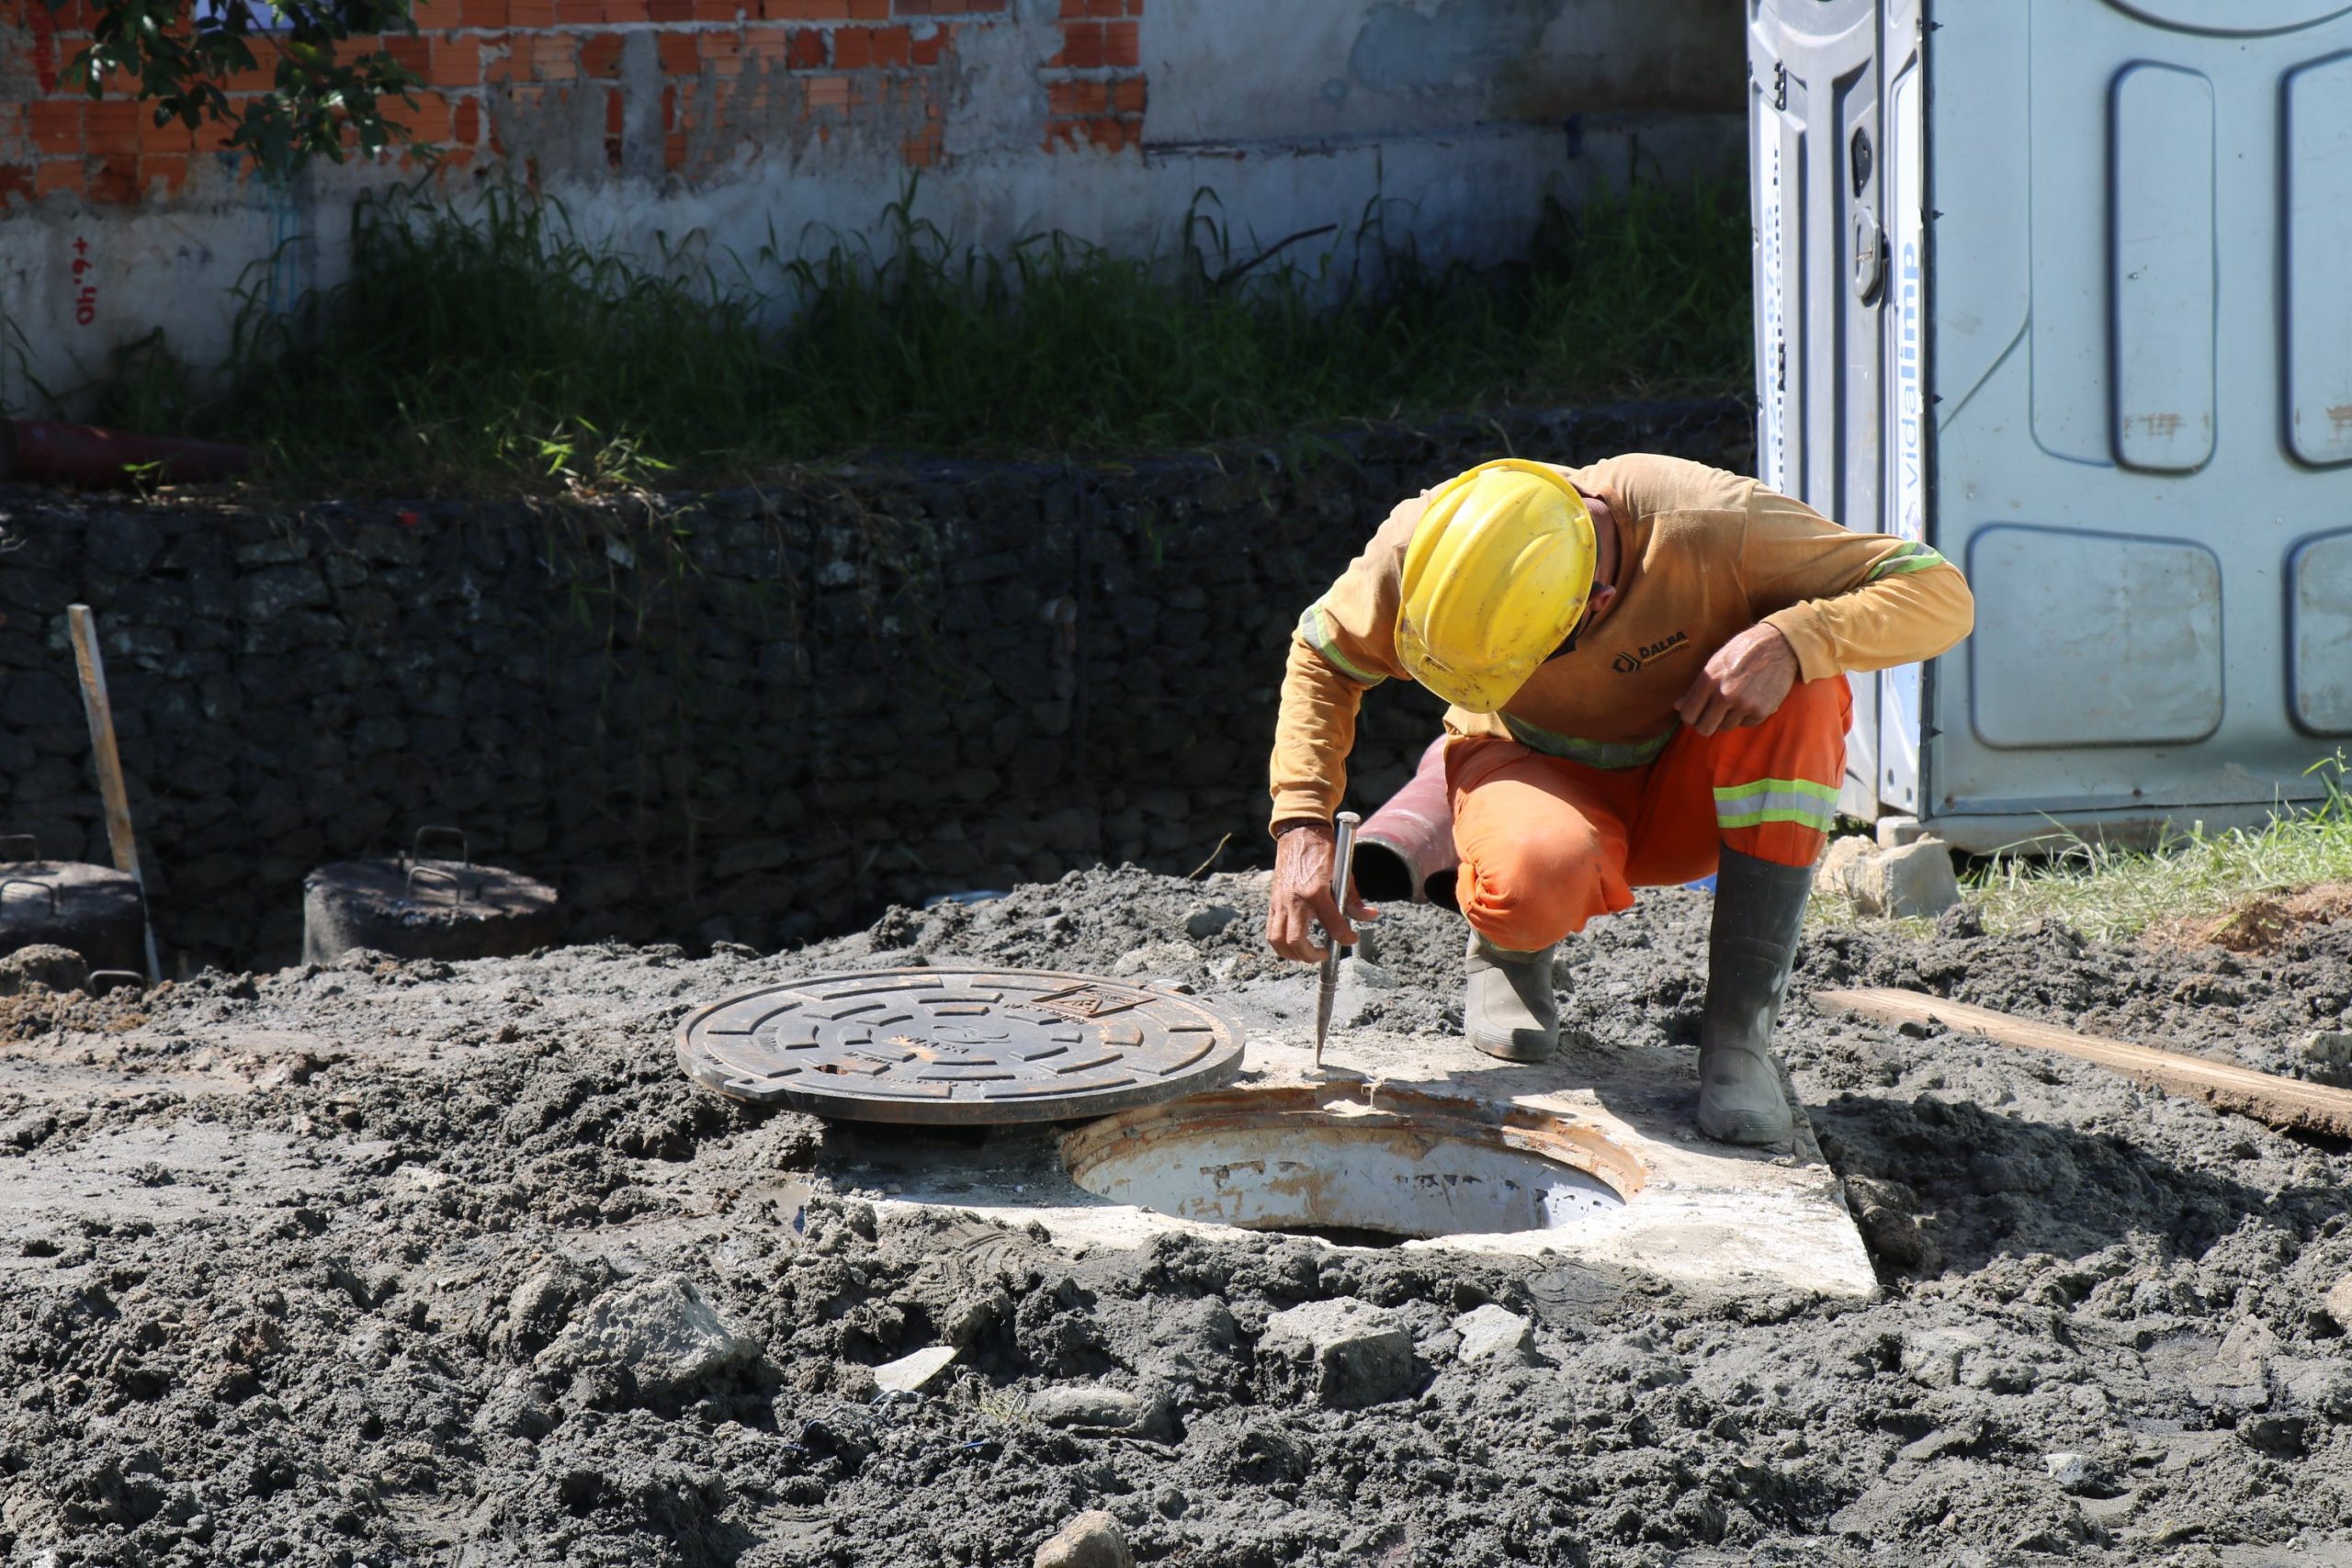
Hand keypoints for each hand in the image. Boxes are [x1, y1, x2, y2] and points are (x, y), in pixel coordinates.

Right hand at [1265, 822, 1378, 962]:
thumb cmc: (1323, 852)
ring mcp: (1280, 902)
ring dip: (1292, 954)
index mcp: (1315, 891)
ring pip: (1278, 940)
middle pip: (1296, 941)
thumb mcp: (1344, 873)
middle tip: (1325, 954)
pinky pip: (1271, 931)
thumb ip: (1354, 900)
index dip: (1345, 938)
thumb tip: (1370, 916)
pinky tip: (1295, 944)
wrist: (1299, 833)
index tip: (1351, 939)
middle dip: (1311, 955)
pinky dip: (1281, 943)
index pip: (1332, 925)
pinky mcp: (1273, 902)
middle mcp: (1294, 899)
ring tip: (1308, 954)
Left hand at [1676, 623, 1800, 736]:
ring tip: (1735, 701)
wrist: (1778, 645)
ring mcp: (1744, 705)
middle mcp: (1724, 695)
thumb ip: (1696, 687)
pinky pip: (1746, 724)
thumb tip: (1678, 706)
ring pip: (1726, 727)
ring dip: (1728, 718)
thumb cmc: (1743, 651)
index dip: (1690, 718)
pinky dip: (1746, 716)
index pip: (1688, 715)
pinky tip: (1750, 700)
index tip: (1695, 715)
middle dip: (1705, 724)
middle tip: (1711, 716)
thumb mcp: (1715, 663)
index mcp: (1708, 681)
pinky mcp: (1761, 711)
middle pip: (1705, 729)